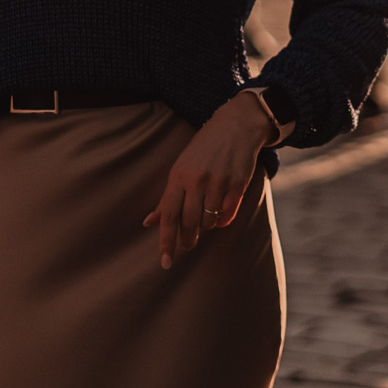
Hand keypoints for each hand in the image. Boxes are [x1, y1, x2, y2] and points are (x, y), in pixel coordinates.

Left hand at [142, 92, 274, 268]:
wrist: (236, 125)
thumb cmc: (204, 149)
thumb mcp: (180, 169)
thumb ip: (167, 198)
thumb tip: (149, 222)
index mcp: (178, 176)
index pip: (169, 216)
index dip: (166, 242)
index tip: (165, 262)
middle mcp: (197, 180)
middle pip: (189, 223)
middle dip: (187, 240)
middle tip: (187, 245)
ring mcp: (219, 182)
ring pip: (209, 221)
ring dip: (206, 226)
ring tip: (205, 219)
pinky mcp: (238, 184)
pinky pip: (228, 214)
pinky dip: (222, 220)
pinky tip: (220, 215)